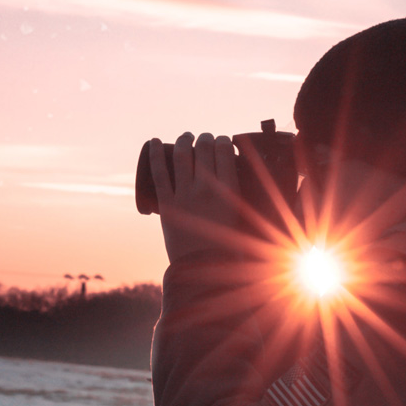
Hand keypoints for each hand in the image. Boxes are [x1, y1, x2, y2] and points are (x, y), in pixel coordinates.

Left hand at [150, 132, 240, 262]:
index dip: (223, 141)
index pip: (224, 151)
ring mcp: (184, 194)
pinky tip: (154, 141)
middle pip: (204, 148)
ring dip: (186, 140)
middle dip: (206, 138)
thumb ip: (244, 203)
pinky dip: (155, 154)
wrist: (203, 268)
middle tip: (206, 139)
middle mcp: (206, 188)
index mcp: (229, 191)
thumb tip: (251, 190)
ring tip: (187, 136)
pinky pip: (159, 172)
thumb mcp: (243, 219)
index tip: (222, 141)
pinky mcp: (166, 203)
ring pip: (183, 155)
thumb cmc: (229, 248)